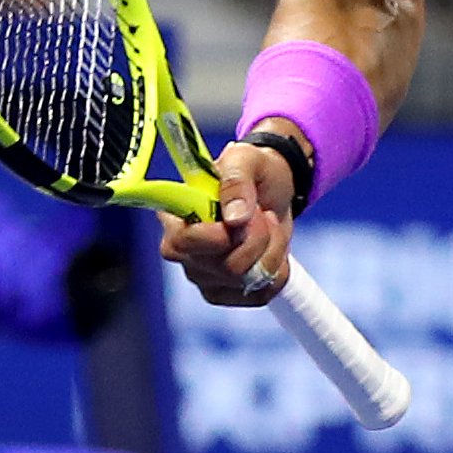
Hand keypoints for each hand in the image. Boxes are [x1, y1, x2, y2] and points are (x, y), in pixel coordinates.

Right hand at [159, 138, 300, 307]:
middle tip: (261, 212)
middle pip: (227, 266)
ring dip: (272, 249)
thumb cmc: (251, 172)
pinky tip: (271, 248)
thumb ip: (237, 180)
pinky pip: (261, 293)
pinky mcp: (225, 293)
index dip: (222, 235)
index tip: (247, 213)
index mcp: (175, 218)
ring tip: (267, 225)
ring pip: (248, 280)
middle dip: (258, 237)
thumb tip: (235, 218)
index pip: (184, 243)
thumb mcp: (245, 159)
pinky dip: (277, 269)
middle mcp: (182, 253)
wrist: (273, 189)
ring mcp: (202, 277)